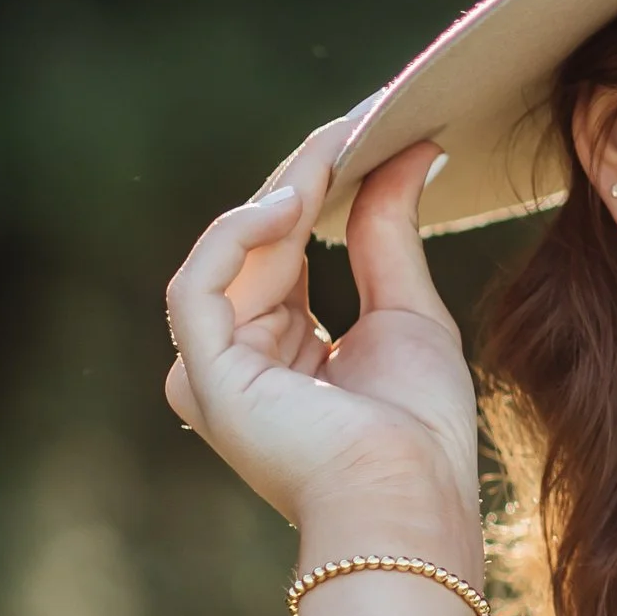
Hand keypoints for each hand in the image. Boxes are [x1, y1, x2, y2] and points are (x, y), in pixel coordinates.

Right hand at [165, 114, 478, 564]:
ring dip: (279, 193)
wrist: (407, 498)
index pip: (288, 250)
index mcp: (285, 353)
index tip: (366, 130)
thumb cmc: (420, 429)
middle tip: (359, 117)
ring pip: (230, 252)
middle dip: (306, 177)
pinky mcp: (201, 374)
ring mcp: (213, 369)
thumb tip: (411, 150)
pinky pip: (196, 286)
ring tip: (336, 148)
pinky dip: (237, 236)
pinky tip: (289, 201)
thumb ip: (389, 233)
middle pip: (259, 243)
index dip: (322, 187)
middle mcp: (240, 360)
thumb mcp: (409, 310)